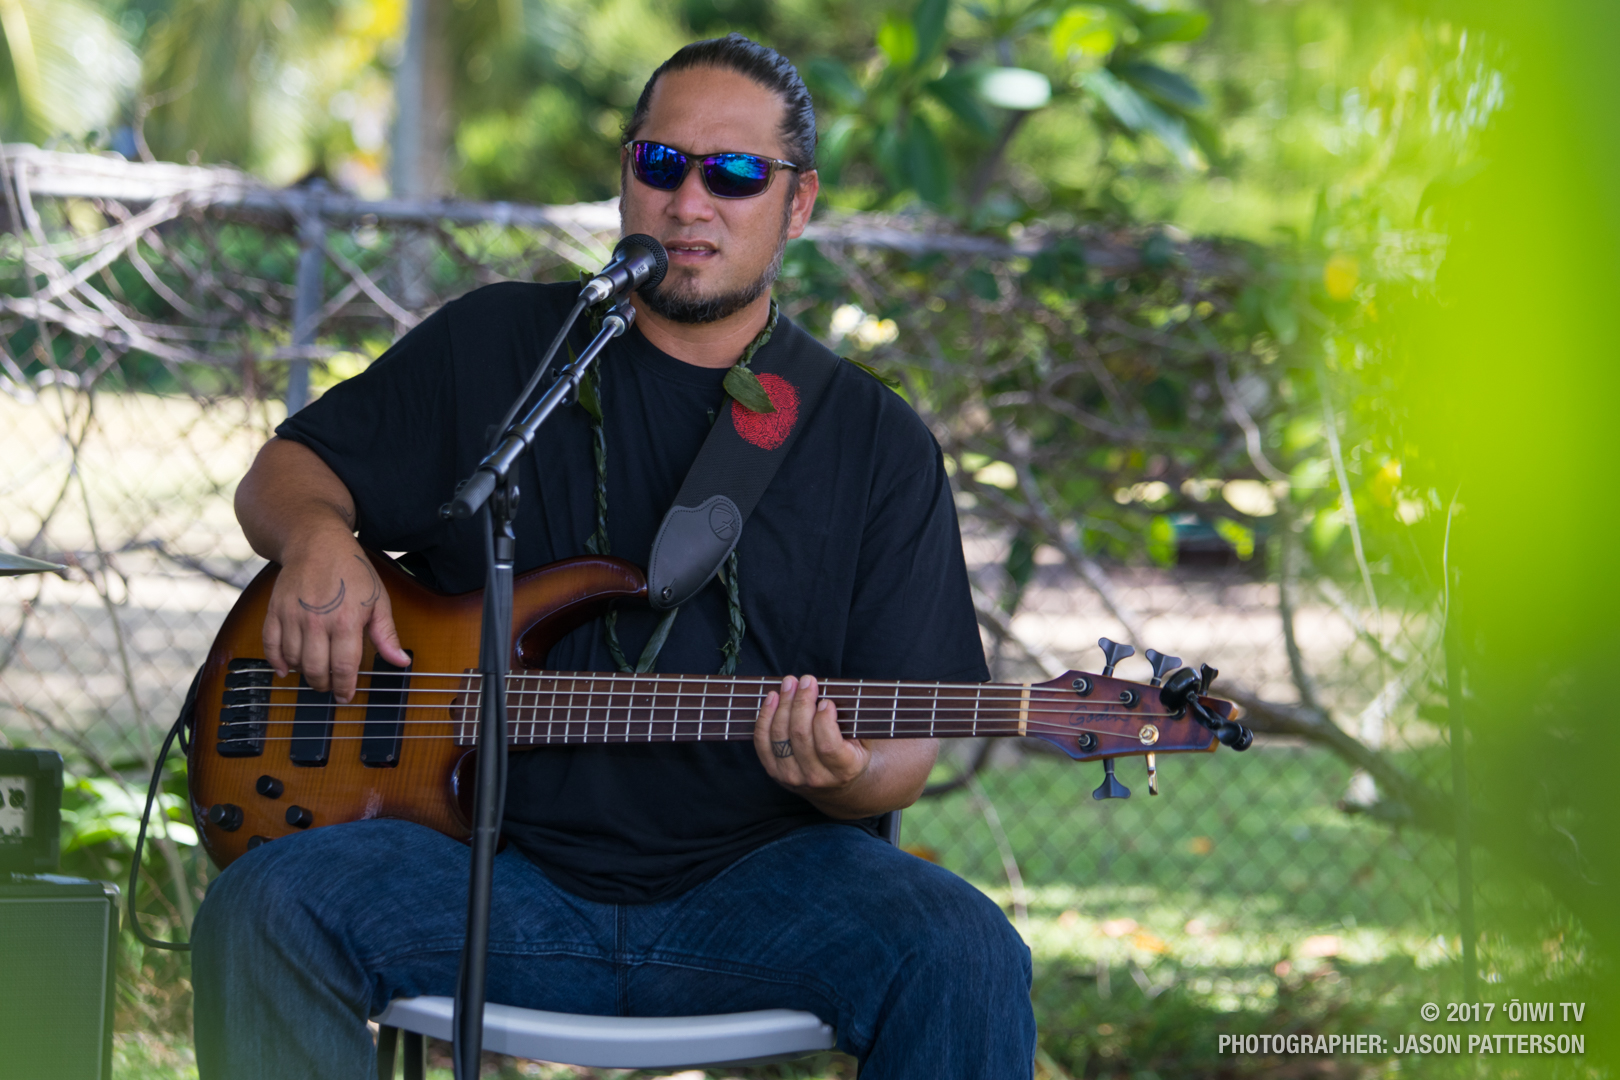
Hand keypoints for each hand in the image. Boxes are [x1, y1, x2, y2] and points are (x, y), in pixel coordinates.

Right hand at [262, 536, 408, 702]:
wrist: (316, 541)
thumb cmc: (352, 570)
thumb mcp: (378, 600)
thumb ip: (387, 634)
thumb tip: (401, 662)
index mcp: (346, 621)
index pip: (344, 668)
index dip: (345, 688)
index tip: (346, 696)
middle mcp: (317, 622)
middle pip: (316, 670)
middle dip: (325, 685)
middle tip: (330, 687)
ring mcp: (293, 616)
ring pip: (294, 661)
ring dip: (304, 674)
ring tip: (315, 674)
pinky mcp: (275, 611)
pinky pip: (270, 646)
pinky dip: (276, 662)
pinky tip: (286, 669)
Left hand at [753, 675, 870, 803]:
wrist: (834, 786)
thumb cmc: (850, 754)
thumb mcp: (862, 742)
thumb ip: (852, 722)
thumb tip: (832, 693)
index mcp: (843, 770)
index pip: (828, 746)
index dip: (824, 720)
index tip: (826, 701)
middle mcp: (815, 777)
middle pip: (801, 735)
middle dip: (802, 702)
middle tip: (806, 680)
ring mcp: (791, 776)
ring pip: (781, 735)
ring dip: (784, 704)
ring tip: (790, 683)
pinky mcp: (773, 771)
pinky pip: (762, 741)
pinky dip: (765, 717)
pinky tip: (772, 698)